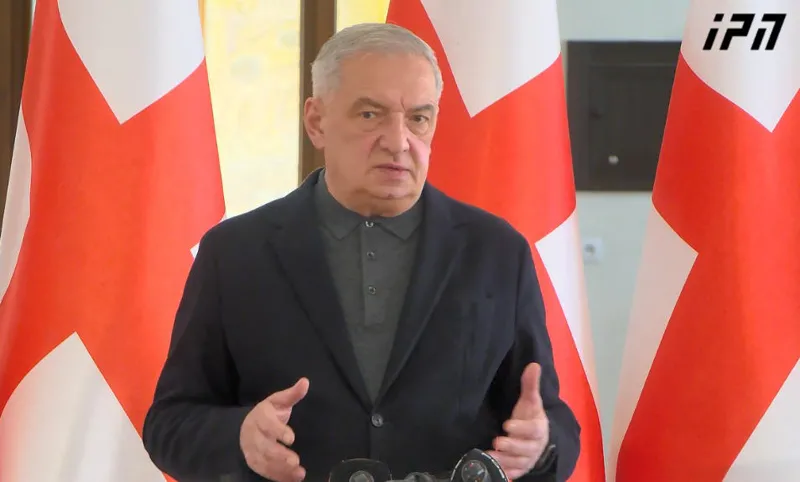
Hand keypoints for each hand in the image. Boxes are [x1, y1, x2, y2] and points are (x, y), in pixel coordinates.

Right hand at [240, 378, 309, 481]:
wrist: (247, 427)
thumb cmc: (268, 413)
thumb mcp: (278, 401)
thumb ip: (292, 394)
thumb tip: (305, 382)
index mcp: (260, 416)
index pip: (267, 424)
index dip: (278, 431)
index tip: (292, 438)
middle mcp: (253, 434)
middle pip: (264, 446)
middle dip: (279, 455)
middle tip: (295, 461)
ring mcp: (251, 450)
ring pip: (264, 461)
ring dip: (281, 469)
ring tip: (299, 472)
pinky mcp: (254, 462)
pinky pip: (265, 472)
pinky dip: (278, 476)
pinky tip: (293, 479)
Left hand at [488, 363, 548, 478]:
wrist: (536, 439)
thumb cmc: (530, 417)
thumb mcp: (530, 401)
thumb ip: (530, 385)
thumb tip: (533, 364)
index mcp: (539, 428)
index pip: (534, 430)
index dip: (522, 428)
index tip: (507, 424)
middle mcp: (535, 446)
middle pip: (526, 449)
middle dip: (512, 446)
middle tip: (497, 441)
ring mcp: (528, 459)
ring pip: (518, 463)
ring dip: (505, 461)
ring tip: (489, 455)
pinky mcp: (520, 468)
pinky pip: (514, 473)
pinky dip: (505, 473)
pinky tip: (493, 469)